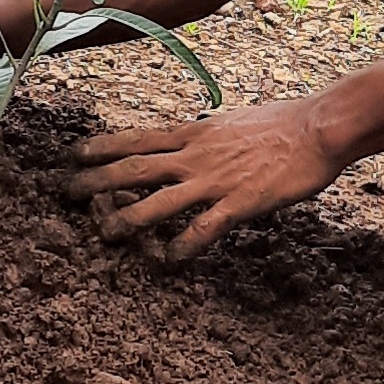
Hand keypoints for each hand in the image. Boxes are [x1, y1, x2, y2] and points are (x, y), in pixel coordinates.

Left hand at [65, 96, 343, 259]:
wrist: (316, 128)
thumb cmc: (281, 123)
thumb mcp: (232, 122)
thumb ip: (206, 137)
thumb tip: (191, 141)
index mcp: (194, 133)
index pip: (137, 139)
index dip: (103, 147)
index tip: (74, 153)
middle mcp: (195, 155)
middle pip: (135, 168)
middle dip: (97, 181)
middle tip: (67, 192)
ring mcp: (214, 180)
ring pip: (158, 201)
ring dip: (127, 218)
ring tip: (102, 234)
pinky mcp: (238, 203)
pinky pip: (202, 229)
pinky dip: (182, 246)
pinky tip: (168, 261)